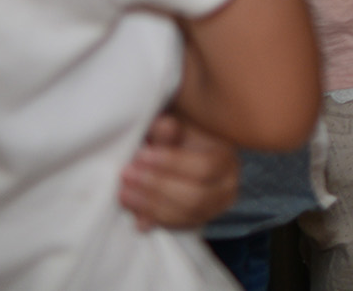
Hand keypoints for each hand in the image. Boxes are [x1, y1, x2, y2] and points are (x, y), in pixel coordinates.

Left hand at [118, 112, 238, 231]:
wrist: (184, 152)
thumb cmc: (178, 136)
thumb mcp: (175, 126)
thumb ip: (169, 129)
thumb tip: (164, 125)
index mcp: (227, 158)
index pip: (204, 167)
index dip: (172, 163)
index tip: (142, 155)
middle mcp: (227, 186)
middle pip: (195, 196)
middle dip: (157, 188)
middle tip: (127, 175)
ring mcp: (214, 208)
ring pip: (185, 215)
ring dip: (151, 206)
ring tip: (125, 193)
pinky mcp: (197, 222)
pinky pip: (177, 227)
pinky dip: (155, 220)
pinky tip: (136, 212)